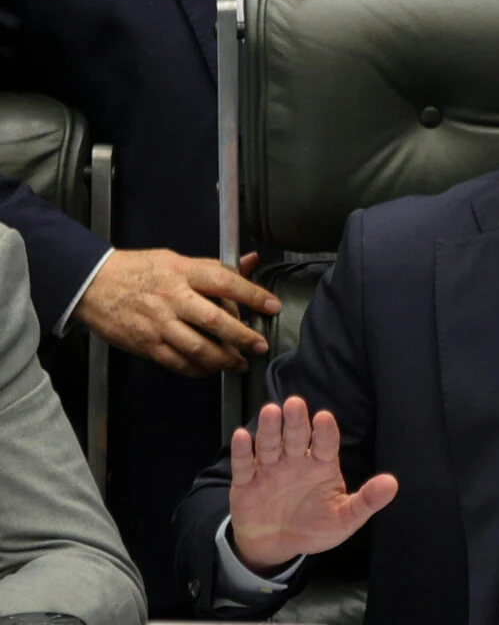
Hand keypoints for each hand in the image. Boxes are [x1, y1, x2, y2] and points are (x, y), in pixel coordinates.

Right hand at [72, 249, 281, 376]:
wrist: (93, 284)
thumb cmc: (140, 270)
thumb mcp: (178, 259)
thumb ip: (216, 266)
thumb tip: (252, 261)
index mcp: (184, 272)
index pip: (226, 282)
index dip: (254, 295)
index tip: (273, 306)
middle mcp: (173, 297)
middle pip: (215, 320)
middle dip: (243, 336)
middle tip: (260, 345)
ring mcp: (159, 323)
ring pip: (198, 348)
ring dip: (224, 360)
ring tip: (239, 363)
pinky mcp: (147, 344)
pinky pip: (179, 362)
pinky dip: (199, 370)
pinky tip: (212, 369)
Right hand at [229, 396, 398, 572]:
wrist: (277, 546)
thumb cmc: (314, 526)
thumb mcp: (344, 519)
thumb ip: (366, 501)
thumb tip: (392, 484)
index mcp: (321, 465)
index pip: (326, 444)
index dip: (325, 431)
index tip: (324, 417)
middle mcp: (296, 461)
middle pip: (296, 437)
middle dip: (296, 421)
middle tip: (295, 403)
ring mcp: (270, 469)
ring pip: (270, 445)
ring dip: (270, 429)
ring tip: (271, 411)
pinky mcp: (246, 483)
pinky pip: (244, 465)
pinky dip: (243, 451)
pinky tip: (242, 436)